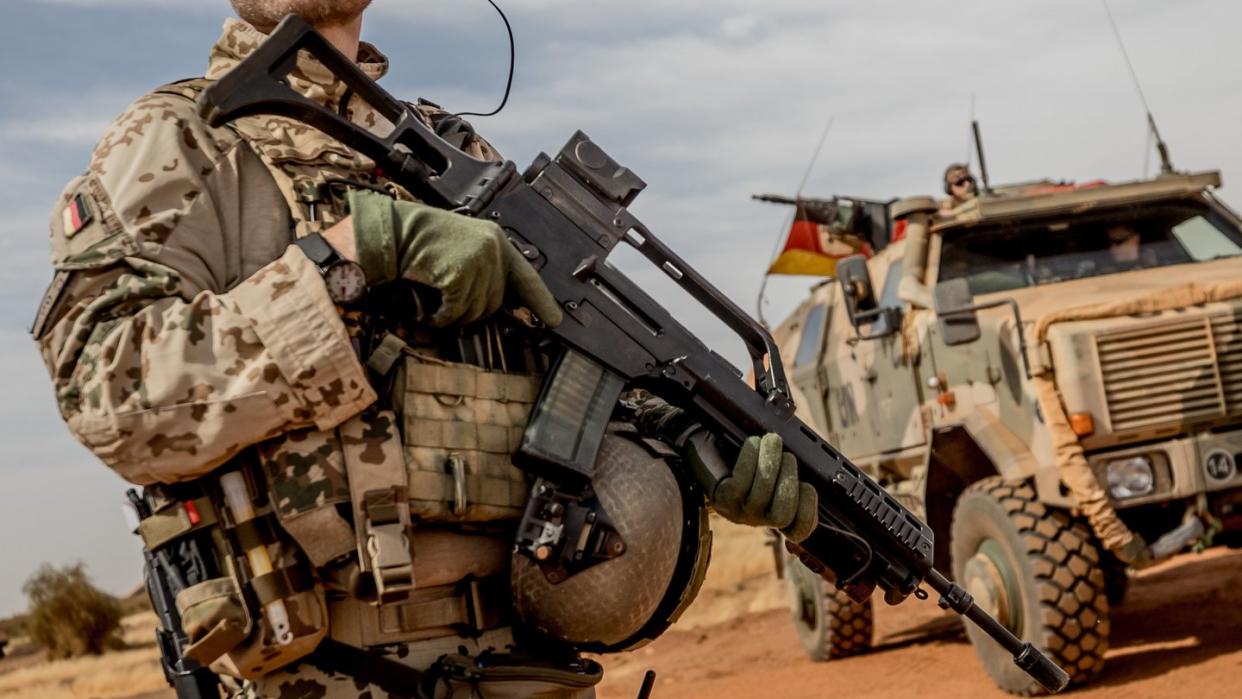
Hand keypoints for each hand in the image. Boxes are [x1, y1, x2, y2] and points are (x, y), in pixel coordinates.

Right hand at [343, 189, 561, 326]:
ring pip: (476, 311)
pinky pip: (457, 312)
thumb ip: (483, 268)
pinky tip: (429, 308)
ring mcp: (479, 261)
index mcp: (495, 240)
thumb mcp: (461, 248)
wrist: (393, 232)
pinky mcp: (461, 275)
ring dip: (453, 314)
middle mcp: (493, 248)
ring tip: (435, 300)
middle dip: (471, 309)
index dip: (541, 301)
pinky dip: (440, 317)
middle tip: (447, 301)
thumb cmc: (420, 241)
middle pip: (495, 302)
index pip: (526, 276)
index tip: (554, 320)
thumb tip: (496, 303)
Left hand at [692, 432, 817, 541]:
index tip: (808, 487)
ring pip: (762, 494)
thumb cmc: (747, 456)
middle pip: (782, 514)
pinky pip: (740, 482)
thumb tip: (805, 453)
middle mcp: (759, 519)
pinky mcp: (723, 498)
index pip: (799, 530)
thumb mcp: (774, 464)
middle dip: (789, 479)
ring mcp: (739, 511)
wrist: (709, 449)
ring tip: (772, 441)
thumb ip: (791, 466)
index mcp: (777, 513)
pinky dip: (750, 459)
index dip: (808, 515)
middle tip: (787, 455)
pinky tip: (753, 443)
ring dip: (771, 461)